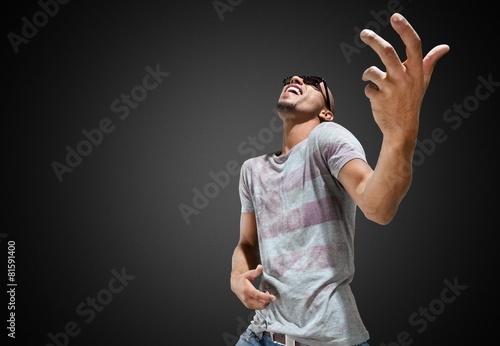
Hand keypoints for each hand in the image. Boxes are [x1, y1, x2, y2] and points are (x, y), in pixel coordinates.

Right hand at [230, 264, 275, 309]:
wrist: (235, 285)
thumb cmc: (243, 279)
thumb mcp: (249, 273)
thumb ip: (255, 271)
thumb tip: (260, 267)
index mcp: (247, 290)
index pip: (258, 296)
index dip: (266, 297)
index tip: (274, 297)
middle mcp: (246, 298)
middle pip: (260, 304)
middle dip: (268, 300)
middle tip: (268, 292)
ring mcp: (247, 303)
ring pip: (260, 307)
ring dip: (265, 302)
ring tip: (265, 294)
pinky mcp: (248, 306)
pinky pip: (258, 308)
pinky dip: (262, 304)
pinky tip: (262, 298)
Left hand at [360, 13, 449, 137]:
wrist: (402, 129)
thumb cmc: (412, 102)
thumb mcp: (423, 82)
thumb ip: (431, 62)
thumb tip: (445, 47)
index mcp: (417, 72)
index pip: (414, 45)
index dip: (405, 29)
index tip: (395, 17)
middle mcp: (405, 79)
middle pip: (387, 53)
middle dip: (373, 40)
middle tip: (364, 33)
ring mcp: (391, 89)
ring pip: (372, 70)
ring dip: (367, 74)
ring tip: (370, 78)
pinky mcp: (378, 99)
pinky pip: (367, 88)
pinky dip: (369, 90)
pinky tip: (376, 98)